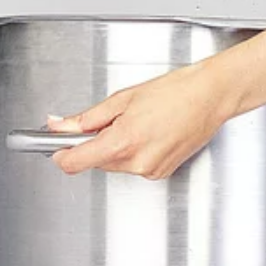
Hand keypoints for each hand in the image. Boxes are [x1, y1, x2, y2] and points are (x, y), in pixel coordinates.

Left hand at [47, 61, 234, 179]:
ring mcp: (150, 171)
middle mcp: (137, 162)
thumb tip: (60, 125)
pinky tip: (149, 132)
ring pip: (115, 164)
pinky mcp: (160, 173)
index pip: (76, 161)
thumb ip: (87, 118)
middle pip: (96, 161)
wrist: (209, 98)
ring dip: (116, 147)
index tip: (55, 146)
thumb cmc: (175, 92)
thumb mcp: (122, 99)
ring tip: (138, 122)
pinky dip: (134, 151)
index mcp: (123, 141)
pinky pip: (134, 165)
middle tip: (110, 119)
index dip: (61, 154)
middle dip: (95, 143)